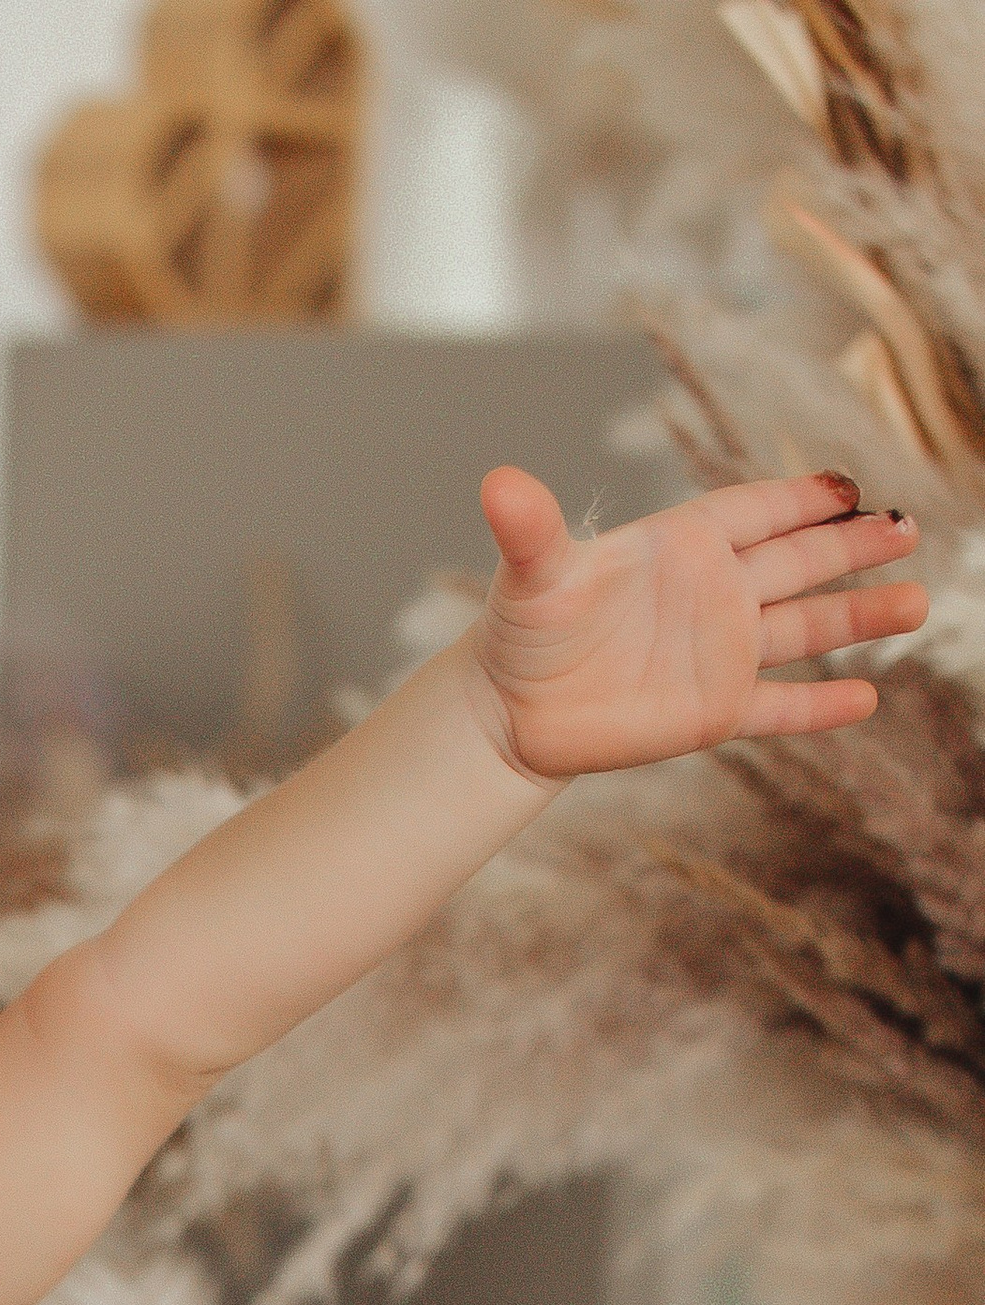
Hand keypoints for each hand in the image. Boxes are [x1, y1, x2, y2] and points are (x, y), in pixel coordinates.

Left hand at [465, 463, 928, 785]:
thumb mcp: (531, 576)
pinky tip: (867, 699)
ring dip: (858, 618)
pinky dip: (819, 706)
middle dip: (853, 547)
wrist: (511, 712)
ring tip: (916, 603)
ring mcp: (719, 654)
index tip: (848, 488)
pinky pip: (779, 706)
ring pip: (804, 629)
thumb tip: (497, 484)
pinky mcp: (713, 712)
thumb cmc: (521, 631)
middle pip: (798, 562)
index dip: (799, 500)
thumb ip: (530, 529)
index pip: (755, 512)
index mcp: (681, 547)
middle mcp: (713, 595)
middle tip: (907, 528)